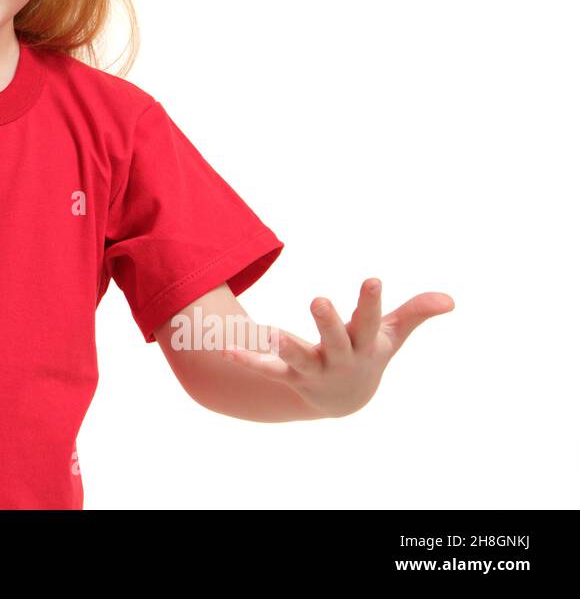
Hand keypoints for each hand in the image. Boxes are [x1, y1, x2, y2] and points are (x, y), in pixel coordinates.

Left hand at [222, 278, 453, 417]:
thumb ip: (415, 313)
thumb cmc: (369, 353)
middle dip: (328, 323)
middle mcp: (342, 360)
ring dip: (287, 348)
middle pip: (336, 341)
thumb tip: (450, 299)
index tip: (371, 278)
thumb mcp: (391, 335)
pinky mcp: (290, 376)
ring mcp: (315, 371)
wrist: (345, 400)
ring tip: (272, 335)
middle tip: (318, 300)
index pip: (371, 321)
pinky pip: (268, 369)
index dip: (371, 302)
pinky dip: (249, 359)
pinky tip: (227, 349)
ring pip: (301, 360)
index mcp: (366, 345)